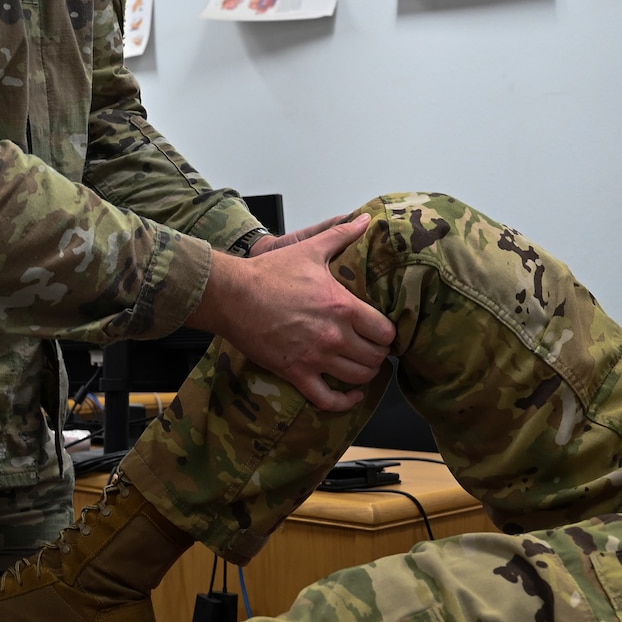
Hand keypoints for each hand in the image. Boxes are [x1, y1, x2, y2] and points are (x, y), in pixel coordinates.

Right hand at [188, 213, 395, 411]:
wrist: (233, 296)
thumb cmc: (271, 272)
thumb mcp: (310, 249)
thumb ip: (341, 234)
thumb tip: (365, 220)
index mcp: (342, 306)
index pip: (384, 330)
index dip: (389, 333)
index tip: (385, 331)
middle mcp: (334, 335)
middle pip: (375, 356)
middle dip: (379, 354)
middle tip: (375, 348)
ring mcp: (315, 357)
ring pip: (357, 378)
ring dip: (366, 374)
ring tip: (364, 366)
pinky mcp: (296, 373)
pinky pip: (327, 399)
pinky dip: (344, 402)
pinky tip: (351, 396)